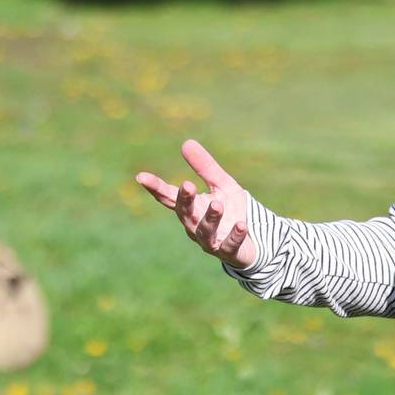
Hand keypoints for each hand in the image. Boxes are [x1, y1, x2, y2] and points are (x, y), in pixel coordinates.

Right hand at [135, 139, 257, 269]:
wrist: (253, 240)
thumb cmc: (232, 210)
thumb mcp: (221, 184)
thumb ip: (205, 167)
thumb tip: (186, 142)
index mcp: (191, 208)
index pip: (169, 197)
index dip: (155, 188)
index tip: (141, 177)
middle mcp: (195, 226)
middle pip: (185, 214)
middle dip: (185, 201)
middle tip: (187, 185)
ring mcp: (211, 241)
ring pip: (205, 232)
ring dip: (210, 218)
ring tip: (217, 204)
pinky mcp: (229, 252)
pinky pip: (230, 245)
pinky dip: (235, 235)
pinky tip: (241, 225)